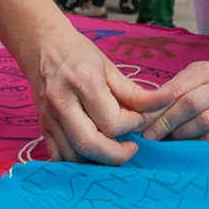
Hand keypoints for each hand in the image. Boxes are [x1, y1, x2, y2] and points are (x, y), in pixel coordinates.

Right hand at [30, 30, 171, 164]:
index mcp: (83, 82)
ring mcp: (49, 117)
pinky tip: (93, 152)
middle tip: (132, 147)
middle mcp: (62, 102)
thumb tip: (166, 101)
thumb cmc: (80, 54)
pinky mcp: (43, 128)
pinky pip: (59, 157)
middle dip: (117, 154)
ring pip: (75, 155)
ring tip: (114, 148)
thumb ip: (136, 92)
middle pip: (91, 144)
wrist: (44, 46)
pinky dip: (79, 161)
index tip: (140, 118)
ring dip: (99, 160)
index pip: (113, 122)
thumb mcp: (110, 67)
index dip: (133, 124)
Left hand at [142, 60, 208, 141]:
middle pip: (192, 104)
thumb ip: (164, 96)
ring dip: (179, 133)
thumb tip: (141, 116)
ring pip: (204, 122)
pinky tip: (182, 145)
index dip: (157, 107)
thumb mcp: (181, 83)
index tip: (141, 122)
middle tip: (149, 135)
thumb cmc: (194, 90)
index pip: (177, 89)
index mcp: (206, 71)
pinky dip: (193, 144)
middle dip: (166, 121)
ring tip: (165, 139)